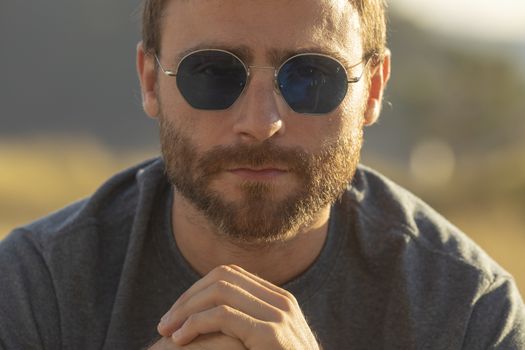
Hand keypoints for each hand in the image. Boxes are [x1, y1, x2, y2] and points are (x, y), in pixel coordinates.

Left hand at [157, 265, 319, 349]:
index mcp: (278, 299)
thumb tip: (215, 316)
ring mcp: (279, 315)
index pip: (229, 275)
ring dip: (186, 310)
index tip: (176, 313)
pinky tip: (180, 339)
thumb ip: (250, 325)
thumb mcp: (268, 342)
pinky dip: (195, 324)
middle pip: (222, 277)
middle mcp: (281, 300)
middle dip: (188, 298)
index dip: (197, 290)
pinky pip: (224, 316)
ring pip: (220, 291)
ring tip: (166, 331)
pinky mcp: (272, 334)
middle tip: (164, 323)